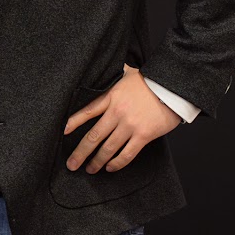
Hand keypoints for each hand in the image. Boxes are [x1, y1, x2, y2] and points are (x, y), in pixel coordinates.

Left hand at [64, 64, 180, 173]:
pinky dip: (117, 163)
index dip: (73, 123)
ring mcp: (130, 125)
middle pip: (94, 136)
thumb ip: (113, 75)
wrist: (172, 87)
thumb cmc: (150, 80)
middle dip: (80, 152)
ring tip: (90, 169)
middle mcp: (117, 112)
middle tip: (71, 164)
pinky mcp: (143, 135)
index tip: (62, 133)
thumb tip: (103, 66)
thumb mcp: (127, 73)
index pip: (86, 112)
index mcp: (110, 97)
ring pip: (108, 148)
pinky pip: (127, 153)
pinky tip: (110, 168)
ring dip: (97, 161)